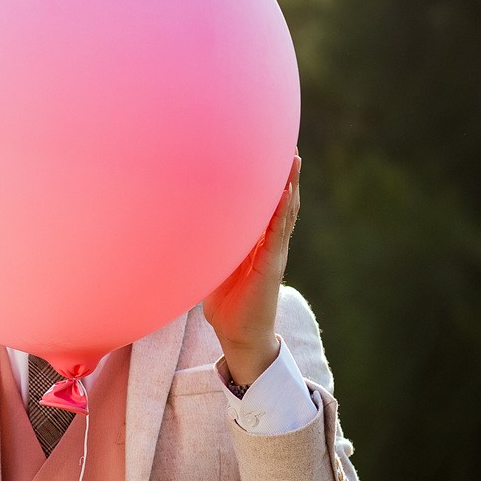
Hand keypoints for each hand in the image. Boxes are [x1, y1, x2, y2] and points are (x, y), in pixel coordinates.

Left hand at [203, 155, 301, 386]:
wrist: (238, 335)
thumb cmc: (226, 306)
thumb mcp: (213, 270)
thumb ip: (210, 249)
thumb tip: (187, 229)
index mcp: (254, 244)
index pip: (264, 206)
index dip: (268, 182)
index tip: (266, 155)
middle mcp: (268, 245)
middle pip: (279, 203)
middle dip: (283, 175)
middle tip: (287, 145)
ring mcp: (273, 253)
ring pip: (285, 213)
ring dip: (289, 186)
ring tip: (294, 159)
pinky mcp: (271, 265)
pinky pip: (278, 234)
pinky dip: (282, 212)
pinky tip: (285, 193)